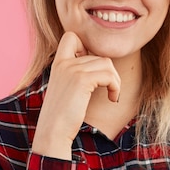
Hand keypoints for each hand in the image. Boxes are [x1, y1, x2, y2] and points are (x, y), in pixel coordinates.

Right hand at [31, 31, 120, 159]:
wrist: (53, 132)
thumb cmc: (61, 116)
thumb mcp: (66, 88)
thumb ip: (75, 73)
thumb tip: (101, 63)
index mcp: (58, 63)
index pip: (71, 36)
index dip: (86, 47)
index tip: (92, 69)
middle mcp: (64, 63)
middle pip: (98, 54)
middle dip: (109, 72)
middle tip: (110, 89)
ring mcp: (72, 70)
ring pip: (106, 63)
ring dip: (115, 80)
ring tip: (112, 94)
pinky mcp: (82, 80)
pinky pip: (109, 75)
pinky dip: (116, 87)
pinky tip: (112, 98)